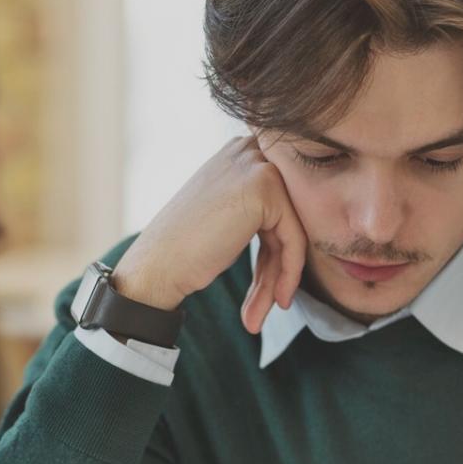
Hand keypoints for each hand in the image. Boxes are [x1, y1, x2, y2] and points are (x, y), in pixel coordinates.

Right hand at [110, 136, 306, 333]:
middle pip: (288, 217)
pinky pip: (294, 238)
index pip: (282, 205)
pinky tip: (277, 300)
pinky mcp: (264, 187)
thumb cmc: (187, 249)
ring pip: (293, 231)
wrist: (156, 266)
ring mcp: (257, 165)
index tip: (273, 288)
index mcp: (241, 154)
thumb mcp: (230, 217)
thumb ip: (264, 212)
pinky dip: (289, 273)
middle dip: (280, 266)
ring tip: (263, 313)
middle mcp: (249, 150)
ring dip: (280, 277)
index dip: (280, 250)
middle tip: (272, 303)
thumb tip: (306, 231)